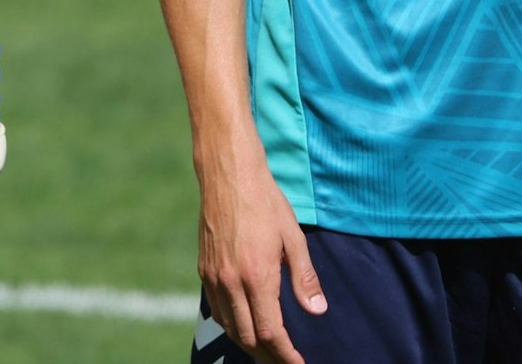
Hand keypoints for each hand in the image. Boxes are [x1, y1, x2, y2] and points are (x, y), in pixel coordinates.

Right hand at [197, 150, 325, 363]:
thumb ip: (305, 277)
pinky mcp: (204, 270)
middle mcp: (231, 282)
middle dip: (268, 356)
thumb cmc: (266, 202)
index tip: (299, 363)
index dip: (286, 354)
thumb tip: (317, 310)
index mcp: (257, 276)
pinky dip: (232, 325)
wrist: (228, 175)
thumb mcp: (293, 237)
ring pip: (229, 328)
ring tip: (267, 351)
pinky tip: (244, 324)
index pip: (271, 333)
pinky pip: (217, 310)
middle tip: (286, 361)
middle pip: (248, 338)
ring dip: (249, 344)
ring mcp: (214, 277)